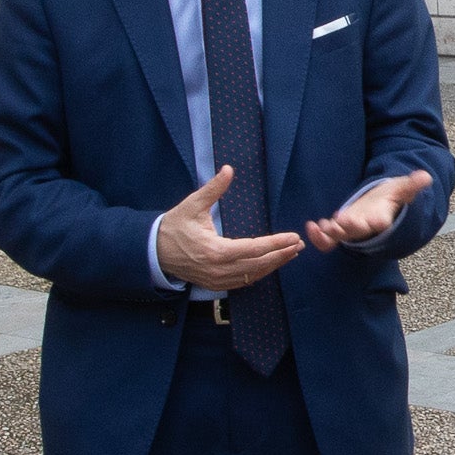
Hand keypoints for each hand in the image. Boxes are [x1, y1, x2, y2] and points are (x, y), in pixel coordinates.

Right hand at [157, 165, 304, 291]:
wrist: (154, 251)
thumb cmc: (174, 226)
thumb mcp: (192, 205)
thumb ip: (213, 188)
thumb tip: (228, 169)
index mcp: (216, 251)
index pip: (255, 248)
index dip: (277, 243)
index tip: (294, 237)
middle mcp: (220, 270)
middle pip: (259, 264)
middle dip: (282, 255)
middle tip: (299, 245)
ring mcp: (218, 280)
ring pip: (253, 275)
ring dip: (274, 265)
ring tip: (291, 254)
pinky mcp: (216, 285)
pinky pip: (244, 281)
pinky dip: (259, 273)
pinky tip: (271, 264)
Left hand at [305, 169, 433, 251]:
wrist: (379, 208)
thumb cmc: (390, 197)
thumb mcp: (401, 188)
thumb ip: (411, 184)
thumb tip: (426, 176)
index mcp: (381, 218)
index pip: (382, 222)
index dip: (379, 222)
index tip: (378, 221)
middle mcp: (366, 227)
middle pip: (359, 231)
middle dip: (350, 228)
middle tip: (341, 223)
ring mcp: (351, 231)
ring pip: (341, 238)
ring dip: (331, 234)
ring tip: (322, 226)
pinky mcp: (339, 230)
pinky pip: (328, 240)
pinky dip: (319, 238)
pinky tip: (311, 226)